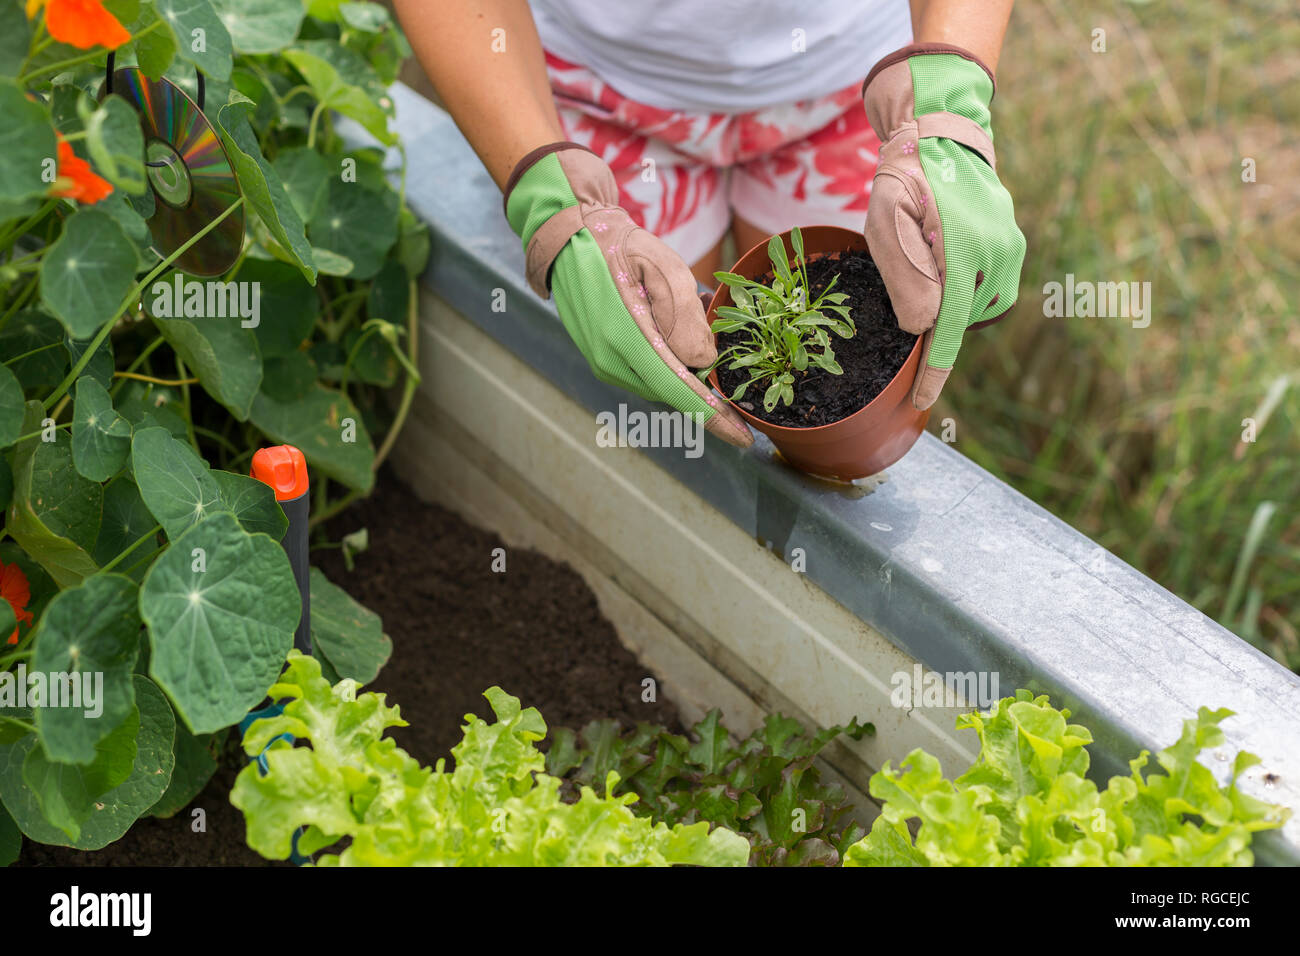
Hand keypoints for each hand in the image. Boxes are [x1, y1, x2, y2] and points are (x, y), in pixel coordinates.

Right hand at [504, 143, 751, 447]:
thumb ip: (688, 318)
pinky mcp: (605, 362)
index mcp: (625, 339)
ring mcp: (605, 365)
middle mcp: (612, 362)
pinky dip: (671, 362)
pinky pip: (650, 373)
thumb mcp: (664, 269)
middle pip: (675, 391)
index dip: (715, 418)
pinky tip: (675, 331)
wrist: (570, 239)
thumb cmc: (620, 247)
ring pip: (663, 383)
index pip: (679, 391)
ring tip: (697, 324)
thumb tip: (705, 362)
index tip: (745, 439)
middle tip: (728, 355)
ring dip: (688, 367)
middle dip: (707, 384)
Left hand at [862, 44, 1025, 409]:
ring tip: (923, 257)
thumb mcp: (887, 220)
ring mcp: (1010, 252)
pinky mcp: (1012, 249)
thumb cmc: (906, 176)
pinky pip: (984, 289)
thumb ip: (904, 275)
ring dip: (946, 302)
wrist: (943, 134)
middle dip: (931, 321)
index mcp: (964, 252)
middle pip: (958, 319)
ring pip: (973, 307)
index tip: (920, 402)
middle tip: (906, 277)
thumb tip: (923, 328)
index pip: (948, 329)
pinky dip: (960, 289)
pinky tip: (941, 260)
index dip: (933, 371)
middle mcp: (998, 257)